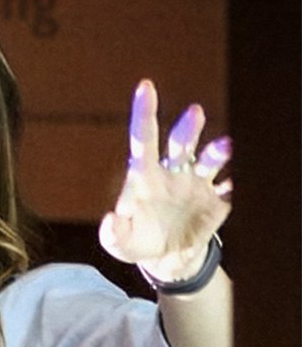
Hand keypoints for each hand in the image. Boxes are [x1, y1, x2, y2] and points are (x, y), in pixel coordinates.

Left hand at [98, 79, 231, 281]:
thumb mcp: (119, 244)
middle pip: (181, 144)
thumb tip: (111, 218)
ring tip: (225, 146)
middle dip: (188, 129)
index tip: (146, 86)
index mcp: (145, 177)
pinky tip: (234, 181)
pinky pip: (230, 188)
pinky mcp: (217, 201)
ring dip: (218, 151)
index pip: (143, 139)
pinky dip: (234, 183)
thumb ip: (112, 233)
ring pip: (210, 160)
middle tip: (194, 113)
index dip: (144, 113)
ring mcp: (197, 185)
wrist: (167, 259)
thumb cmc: (138, 243)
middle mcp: (173, 173)